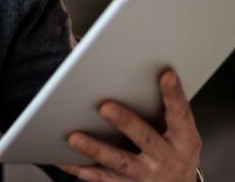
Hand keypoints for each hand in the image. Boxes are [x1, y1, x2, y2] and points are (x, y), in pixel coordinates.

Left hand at [57, 69, 201, 181]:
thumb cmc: (174, 152)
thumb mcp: (180, 135)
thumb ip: (163, 112)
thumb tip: (135, 77)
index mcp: (184, 141)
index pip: (180, 115)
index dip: (174, 95)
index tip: (166, 74)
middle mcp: (167, 159)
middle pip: (145, 139)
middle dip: (126, 122)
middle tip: (105, 106)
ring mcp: (146, 175)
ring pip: (119, 161)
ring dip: (95, 149)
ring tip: (73, 137)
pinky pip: (100, 177)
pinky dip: (79, 168)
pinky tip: (62, 158)